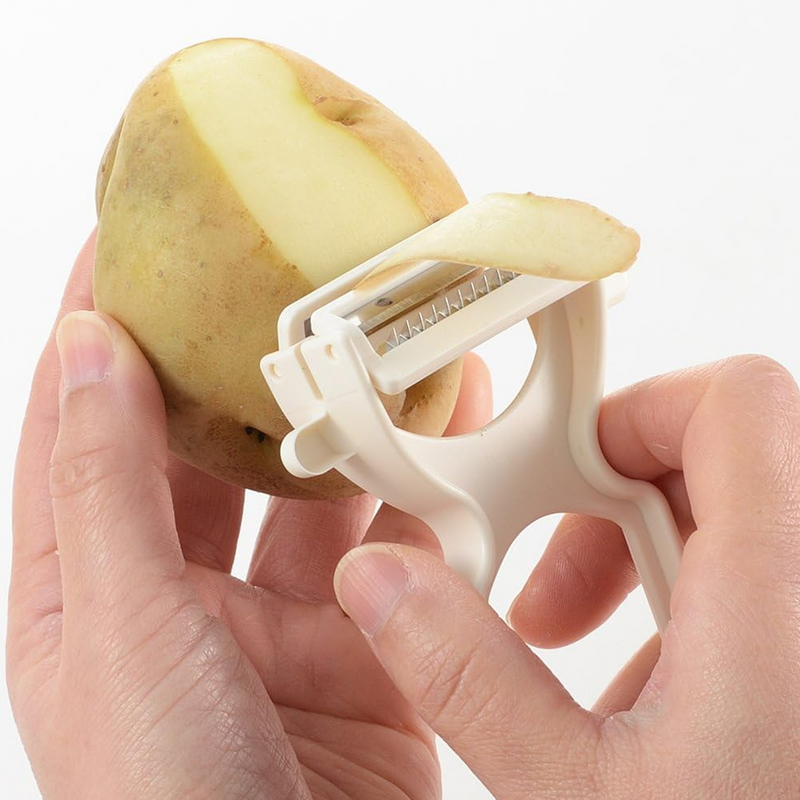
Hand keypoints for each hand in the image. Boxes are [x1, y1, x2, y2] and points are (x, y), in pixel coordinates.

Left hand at [8, 234, 492, 799]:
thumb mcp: (120, 631)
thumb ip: (105, 486)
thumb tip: (86, 346)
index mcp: (95, 588)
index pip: (81, 426)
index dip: (97, 330)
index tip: (125, 241)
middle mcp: (185, 595)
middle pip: (209, 447)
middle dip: (242, 365)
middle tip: (279, 277)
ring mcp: (280, 621)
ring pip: (315, 490)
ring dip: (345, 423)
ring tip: (376, 342)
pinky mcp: (364, 647)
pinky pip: (395, 546)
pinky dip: (422, 492)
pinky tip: (446, 436)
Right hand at [334, 357, 799, 797]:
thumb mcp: (577, 796)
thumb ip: (468, 676)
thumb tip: (386, 587)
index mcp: (781, 594)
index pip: (729, 400)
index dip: (632, 414)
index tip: (560, 478)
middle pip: (717, 457)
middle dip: (611, 509)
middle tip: (554, 597)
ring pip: (733, 521)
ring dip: (644, 567)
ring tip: (588, 659)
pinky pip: (755, 583)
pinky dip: (689, 613)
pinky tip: (650, 707)